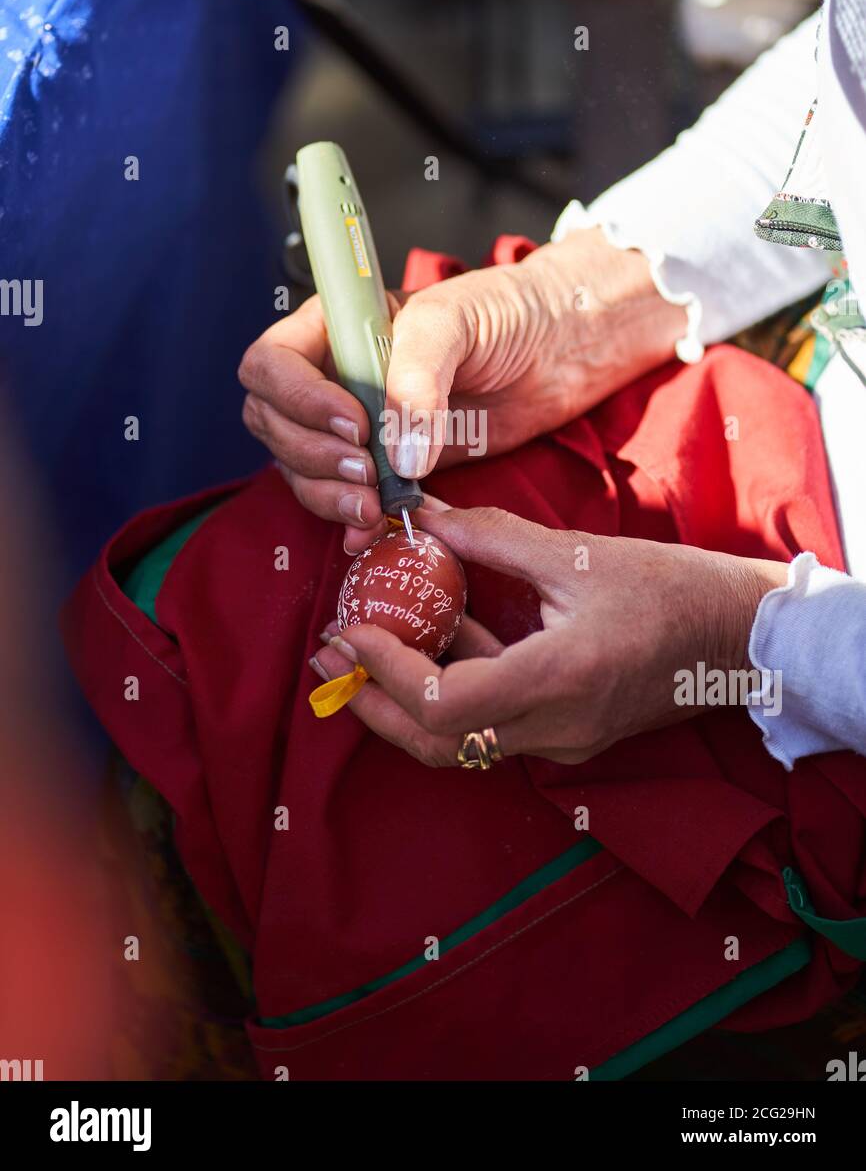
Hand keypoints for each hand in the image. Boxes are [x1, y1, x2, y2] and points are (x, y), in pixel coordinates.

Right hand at [239, 227, 686, 554]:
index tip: (354, 423)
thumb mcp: (455, 324)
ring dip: (326, 493)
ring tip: (372, 507)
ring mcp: (356, 424)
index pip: (271, 364)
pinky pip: (344, 497)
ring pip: (301, 467)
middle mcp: (333, 376)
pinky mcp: (386, 464)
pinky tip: (370, 531)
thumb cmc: (506, 312)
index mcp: (335, 327)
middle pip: (274, 423)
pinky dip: (350, 518)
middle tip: (366, 472)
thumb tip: (397, 455)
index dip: (297, 399)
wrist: (560, 347)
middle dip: (312, 454)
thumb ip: (418, 382)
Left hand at [310, 503, 788, 766]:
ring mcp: (562, 739)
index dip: (383, 671)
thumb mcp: (578, 554)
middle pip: (435, 742)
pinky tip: (439, 636)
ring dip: (404, 700)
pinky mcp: (568, 732)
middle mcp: (553, 727)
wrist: (741, 638)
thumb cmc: (672, 591)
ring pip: (458, 742)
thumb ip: (492, 537)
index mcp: (557, 680)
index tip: (347, 629)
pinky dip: (453, 689)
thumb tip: (423, 515)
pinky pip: (491, 724)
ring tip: (364, 645)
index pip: (442, 704)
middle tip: (328, 658)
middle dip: (371, 704)